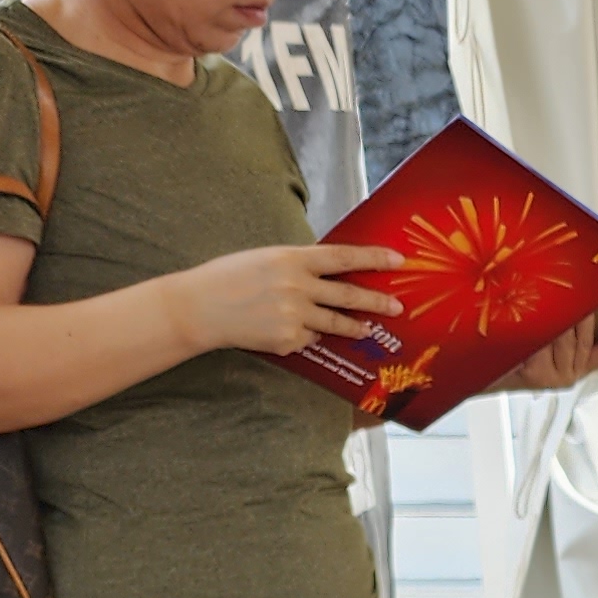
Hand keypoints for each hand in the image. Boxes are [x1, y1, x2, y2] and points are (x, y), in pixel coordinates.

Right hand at [177, 242, 405, 357]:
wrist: (199, 307)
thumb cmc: (230, 278)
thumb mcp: (266, 258)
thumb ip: (299, 266)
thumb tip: (332, 274)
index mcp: (292, 258)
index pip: (343, 257)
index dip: (374, 258)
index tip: (398, 260)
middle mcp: (298, 286)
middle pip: (349, 295)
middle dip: (377, 301)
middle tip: (397, 306)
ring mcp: (294, 315)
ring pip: (336, 324)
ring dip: (355, 326)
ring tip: (366, 328)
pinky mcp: (288, 340)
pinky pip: (308, 339)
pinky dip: (305, 336)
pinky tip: (286, 329)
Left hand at [496, 302, 597, 392]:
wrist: (489, 371)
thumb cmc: (518, 351)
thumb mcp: (548, 339)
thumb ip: (568, 327)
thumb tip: (582, 300)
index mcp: (578, 368)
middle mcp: (570, 374)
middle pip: (584, 339)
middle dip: (580, 314)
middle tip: (578, 293)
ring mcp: (555, 376)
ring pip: (565, 339)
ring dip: (559, 319)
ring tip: (555, 301)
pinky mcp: (538, 375)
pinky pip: (544, 343)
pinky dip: (540, 330)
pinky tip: (538, 320)